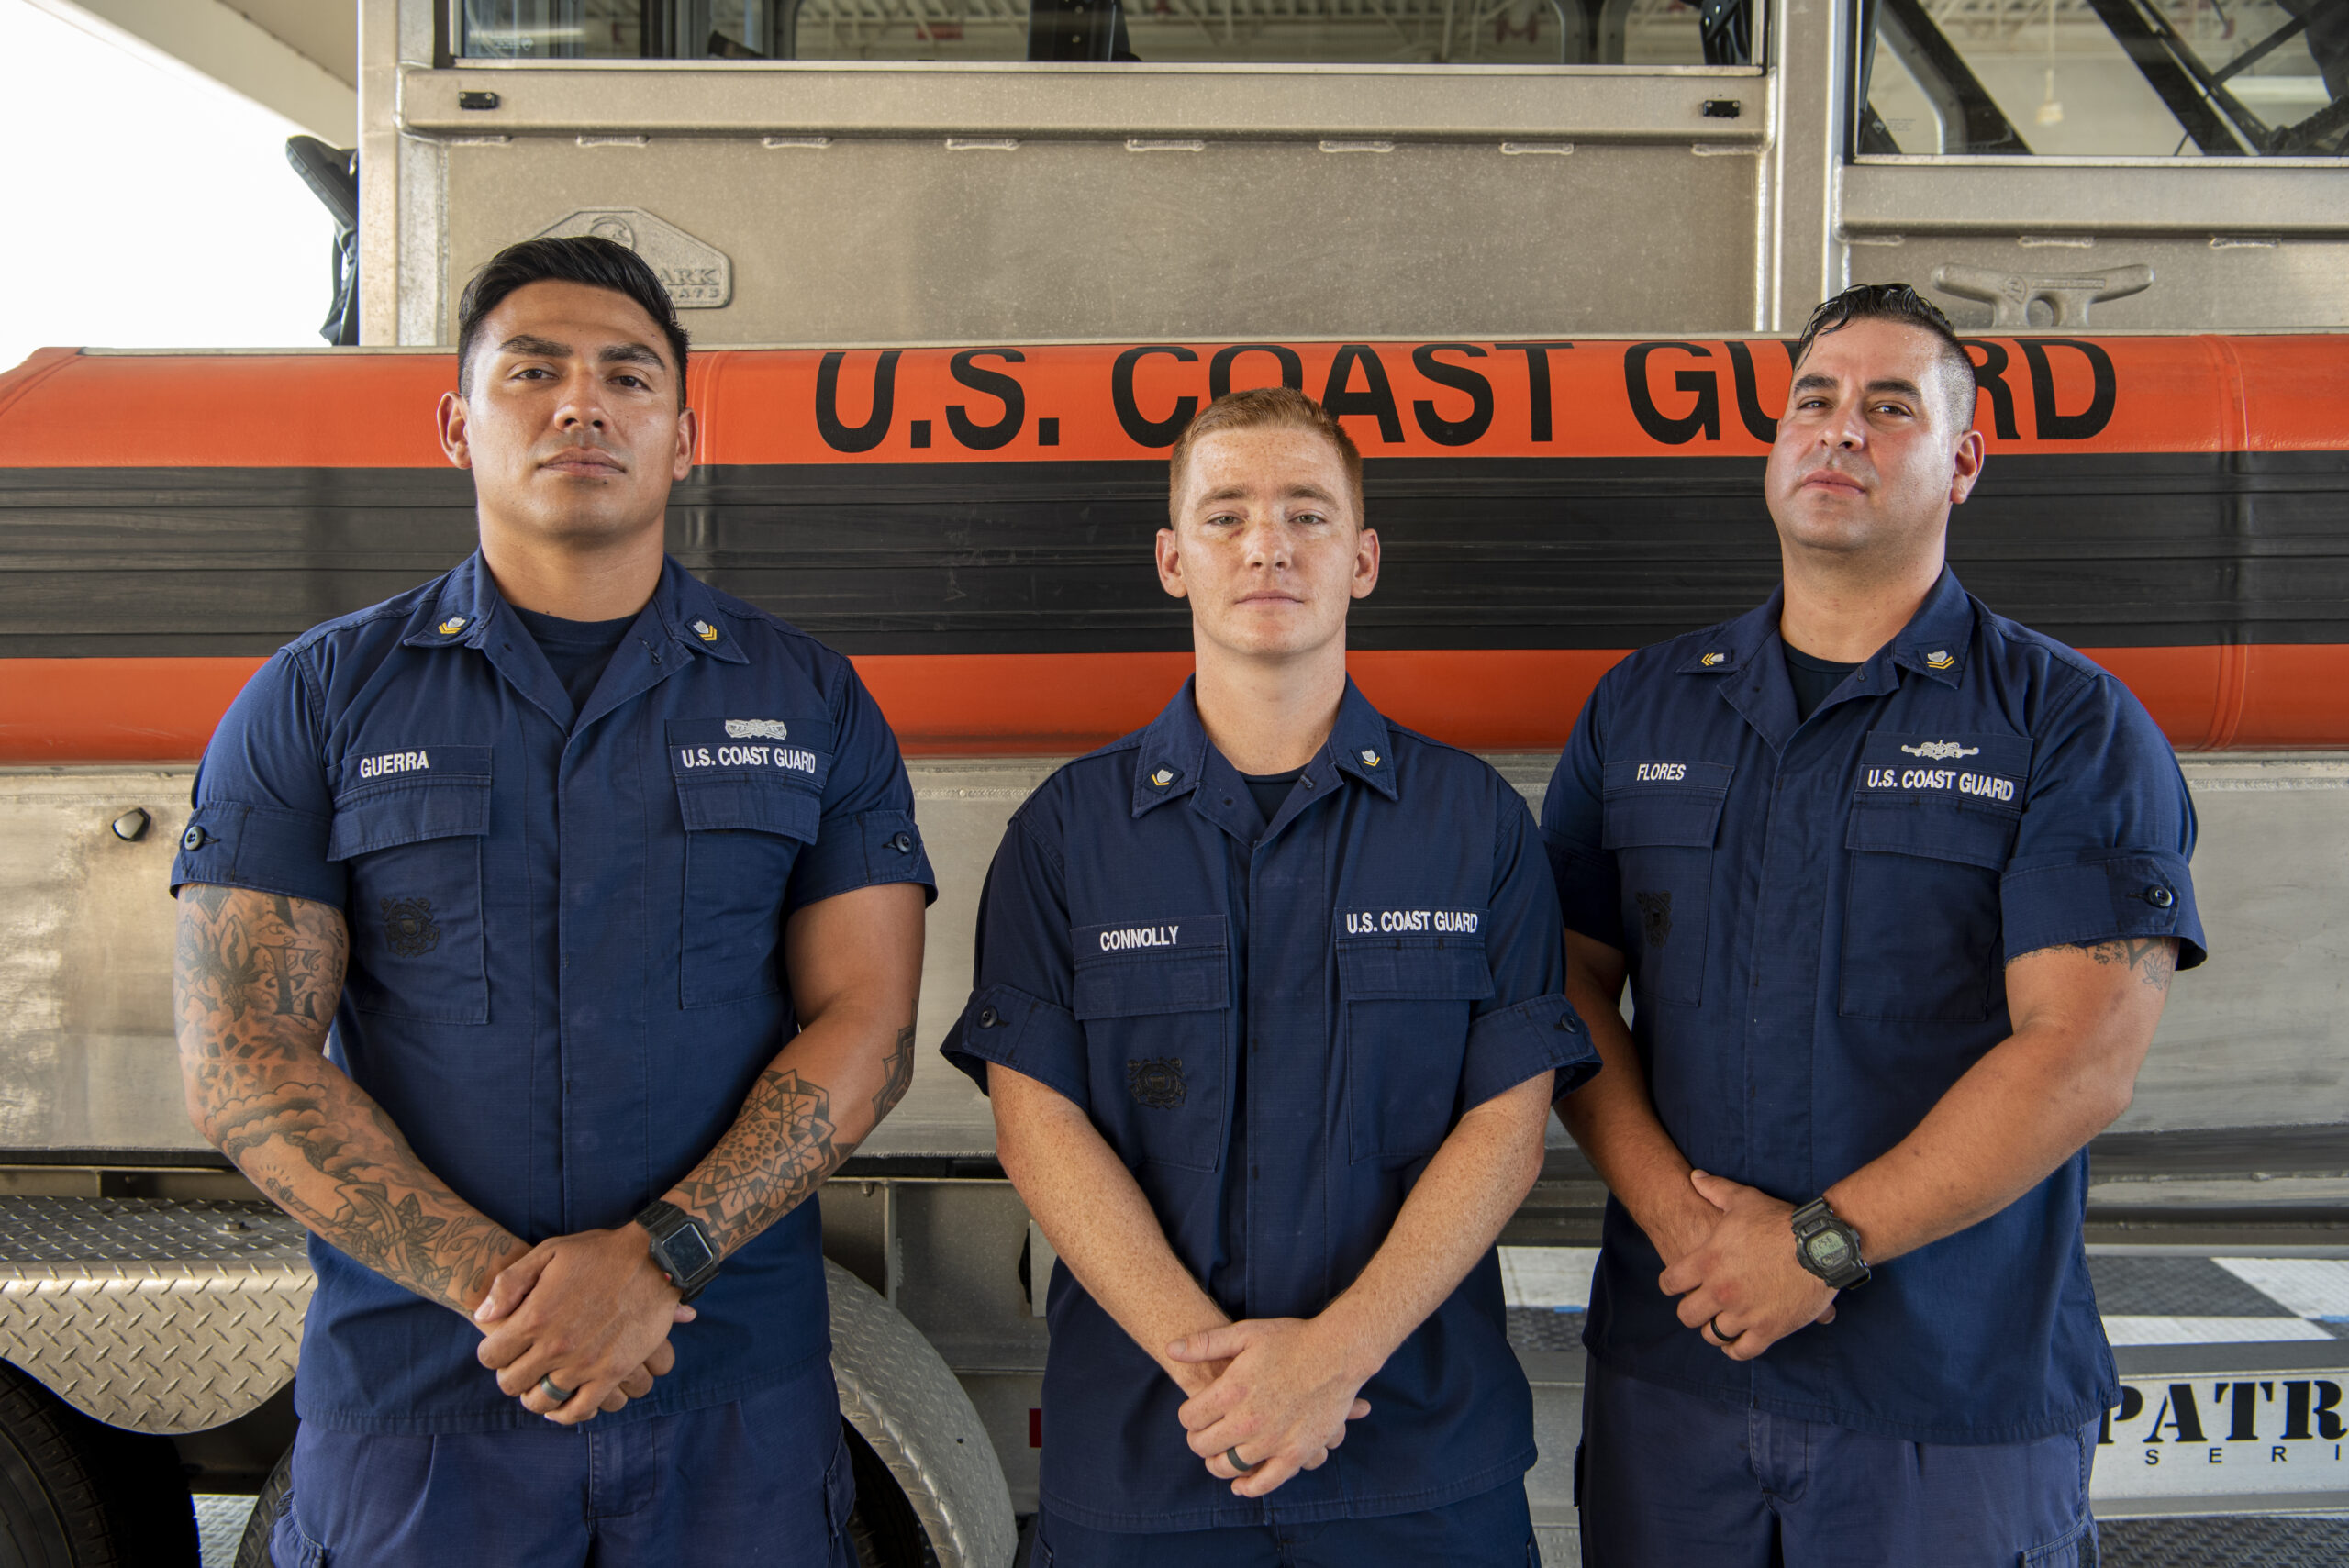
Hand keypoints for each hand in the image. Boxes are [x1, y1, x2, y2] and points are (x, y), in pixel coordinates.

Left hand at [473, 1225, 698, 1423]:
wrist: (653, 1259)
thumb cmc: (598, 1253)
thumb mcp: (548, 1252)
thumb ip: (509, 1283)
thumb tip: (482, 1316)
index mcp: (535, 1317)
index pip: (490, 1356)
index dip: (491, 1353)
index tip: (502, 1348)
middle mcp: (556, 1346)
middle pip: (511, 1383)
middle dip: (510, 1376)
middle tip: (521, 1365)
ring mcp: (585, 1363)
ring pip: (542, 1401)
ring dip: (535, 1396)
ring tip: (540, 1384)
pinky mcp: (612, 1373)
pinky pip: (580, 1409)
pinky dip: (565, 1414)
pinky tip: (561, 1405)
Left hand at [1168, 1319, 1374, 1497]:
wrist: (1337, 1353)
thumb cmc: (1291, 1340)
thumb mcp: (1245, 1333)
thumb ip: (1205, 1343)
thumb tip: (1170, 1348)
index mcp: (1232, 1390)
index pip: (1190, 1418)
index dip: (1188, 1416)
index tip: (1195, 1413)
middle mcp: (1248, 1420)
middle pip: (1203, 1445)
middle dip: (1198, 1440)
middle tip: (1204, 1433)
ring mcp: (1272, 1440)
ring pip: (1229, 1466)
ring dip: (1217, 1463)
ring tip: (1220, 1454)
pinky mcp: (1296, 1453)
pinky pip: (1265, 1482)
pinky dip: (1248, 1487)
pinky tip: (1240, 1483)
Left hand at [1657, 1171, 1836, 1361]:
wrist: (1820, 1246)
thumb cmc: (1780, 1222)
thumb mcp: (1743, 1199)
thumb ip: (1715, 1189)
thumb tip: (1695, 1176)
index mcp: (1707, 1261)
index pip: (1669, 1283)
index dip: (1671, 1284)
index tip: (1678, 1284)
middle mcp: (1720, 1291)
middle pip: (1687, 1315)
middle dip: (1692, 1310)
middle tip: (1701, 1305)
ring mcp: (1743, 1314)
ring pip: (1712, 1335)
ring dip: (1714, 1329)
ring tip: (1721, 1321)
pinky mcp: (1768, 1330)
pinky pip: (1741, 1351)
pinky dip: (1736, 1348)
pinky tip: (1737, 1340)